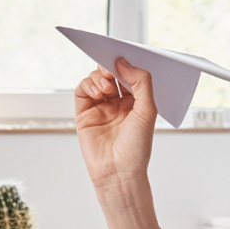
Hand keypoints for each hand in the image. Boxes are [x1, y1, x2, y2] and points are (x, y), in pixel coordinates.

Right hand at [74, 58, 157, 192]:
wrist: (119, 173)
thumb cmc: (136, 148)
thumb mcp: (147, 110)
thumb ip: (141, 82)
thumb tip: (124, 62)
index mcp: (135, 102)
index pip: (129, 75)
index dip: (126, 64)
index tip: (125, 56)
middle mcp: (117, 104)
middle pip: (110, 75)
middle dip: (111, 67)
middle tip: (113, 68)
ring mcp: (100, 109)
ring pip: (95, 80)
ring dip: (100, 77)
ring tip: (107, 87)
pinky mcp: (84, 115)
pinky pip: (82, 92)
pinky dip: (88, 85)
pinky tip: (98, 91)